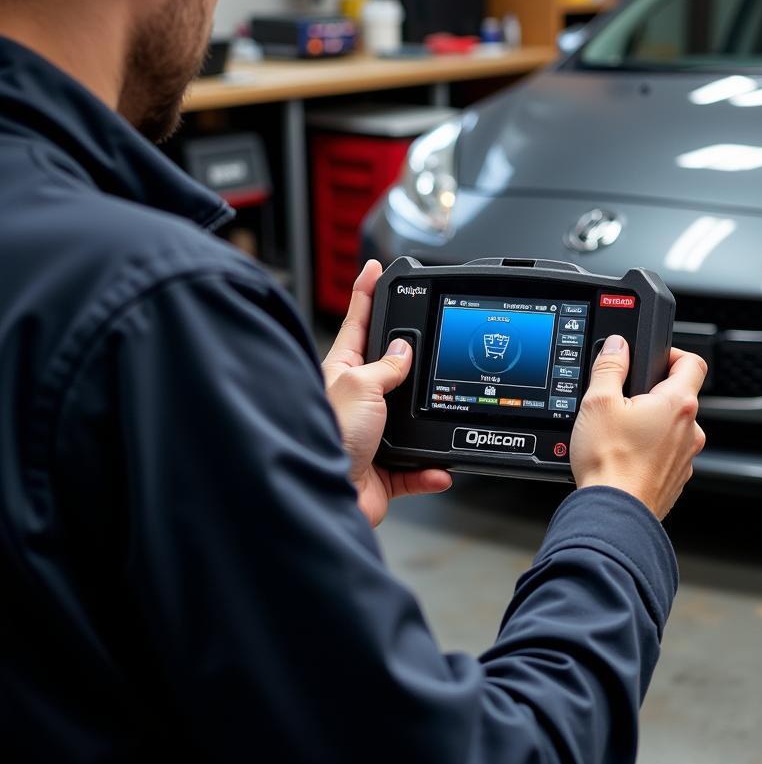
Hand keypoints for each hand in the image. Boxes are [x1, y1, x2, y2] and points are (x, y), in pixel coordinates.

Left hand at [322, 260, 451, 526]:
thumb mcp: (360, 385)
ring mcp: (371, 435)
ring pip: (410, 420)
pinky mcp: (384, 469)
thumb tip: (405, 350)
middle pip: (389, 369)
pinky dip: (429, 470)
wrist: (321, 495)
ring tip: (438, 415)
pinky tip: (437, 469)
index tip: (375, 267)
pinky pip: (416, 467)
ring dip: (427, 424)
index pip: (358, 323)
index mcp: (343, 371)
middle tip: (429, 341)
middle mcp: (357, 400)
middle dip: (411, 360)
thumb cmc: (328, 435)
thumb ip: (386, 366)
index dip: (367, 293)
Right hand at [570, 337, 706, 520]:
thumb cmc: (609, 463)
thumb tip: (617, 346)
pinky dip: (649, 451)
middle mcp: (691, 430)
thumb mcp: (598, 402)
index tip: (653, 358)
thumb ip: (610, 367)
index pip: (693, 362)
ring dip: (651, 425)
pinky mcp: (675, 479)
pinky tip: (624, 457)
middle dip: (652, 394)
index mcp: (678, 404)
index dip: (673, 354)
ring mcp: (686, 457)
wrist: (614, 515)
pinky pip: (666, 454)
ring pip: (672, 428)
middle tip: (623, 401)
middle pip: (679, 397)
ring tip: (619, 434)